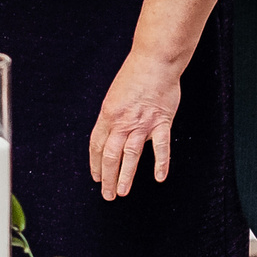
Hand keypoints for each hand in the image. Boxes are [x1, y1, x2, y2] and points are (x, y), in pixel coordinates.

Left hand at [88, 50, 181, 198]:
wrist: (154, 62)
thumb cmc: (135, 75)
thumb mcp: (115, 96)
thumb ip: (113, 116)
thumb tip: (111, 134)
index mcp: (108, 114)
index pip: (97, 145)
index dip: (95, 163)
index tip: (96, 177)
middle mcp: (122, 121)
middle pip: (110, 155)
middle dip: (107, 177)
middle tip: (106, 194)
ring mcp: (142, 123)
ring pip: (130, 155)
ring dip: (125, 176)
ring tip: (121, 192)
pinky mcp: (161, 122)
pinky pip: (161, 147)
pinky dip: (161, 163)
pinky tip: (159, 177)